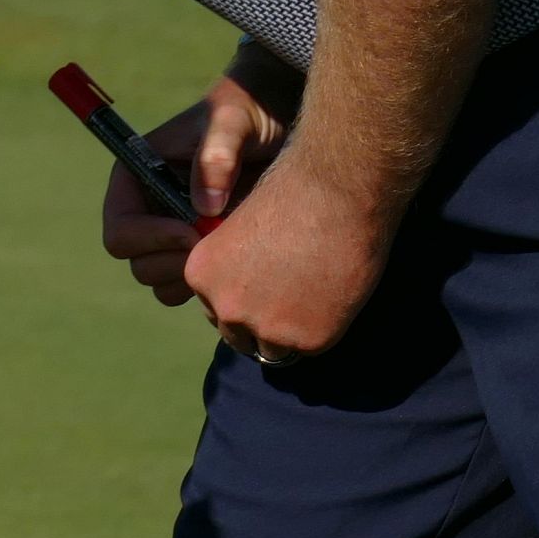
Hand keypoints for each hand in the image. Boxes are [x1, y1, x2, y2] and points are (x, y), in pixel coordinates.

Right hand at [99, 75, 288, 306]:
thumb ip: (216, 155)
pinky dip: (211, 284)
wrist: (279, 119)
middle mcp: (149, 210)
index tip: (191, 232)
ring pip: (162, 282)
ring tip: (229, 249)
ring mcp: (174, 232)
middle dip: (173, 263)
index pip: (119, 230)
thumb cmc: (247, 111)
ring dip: (192, 277)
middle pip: (138, 263)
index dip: (148, 239)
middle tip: (215, 245)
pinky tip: (241, 256)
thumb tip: (202, 208)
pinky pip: (193, 286)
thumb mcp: (231, 122)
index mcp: (136, 178)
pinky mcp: (202, 249)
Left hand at [182, 159, 395, 363]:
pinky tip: (333, 294)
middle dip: (261, 322)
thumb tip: (243, 286)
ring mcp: (266, 327)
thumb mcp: (240, 227)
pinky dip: (323, 327)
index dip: (243, 300)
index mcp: (200, 275)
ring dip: (290, 331)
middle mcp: (225, 306)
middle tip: (291, 298)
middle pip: (239, 335)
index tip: (265, 288)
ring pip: (273, 349)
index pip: (215, 308)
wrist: (338, 188)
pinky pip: (310, 346)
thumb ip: (233, 265)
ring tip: (313, 296)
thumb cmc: (293, 191)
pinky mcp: (308, 338)